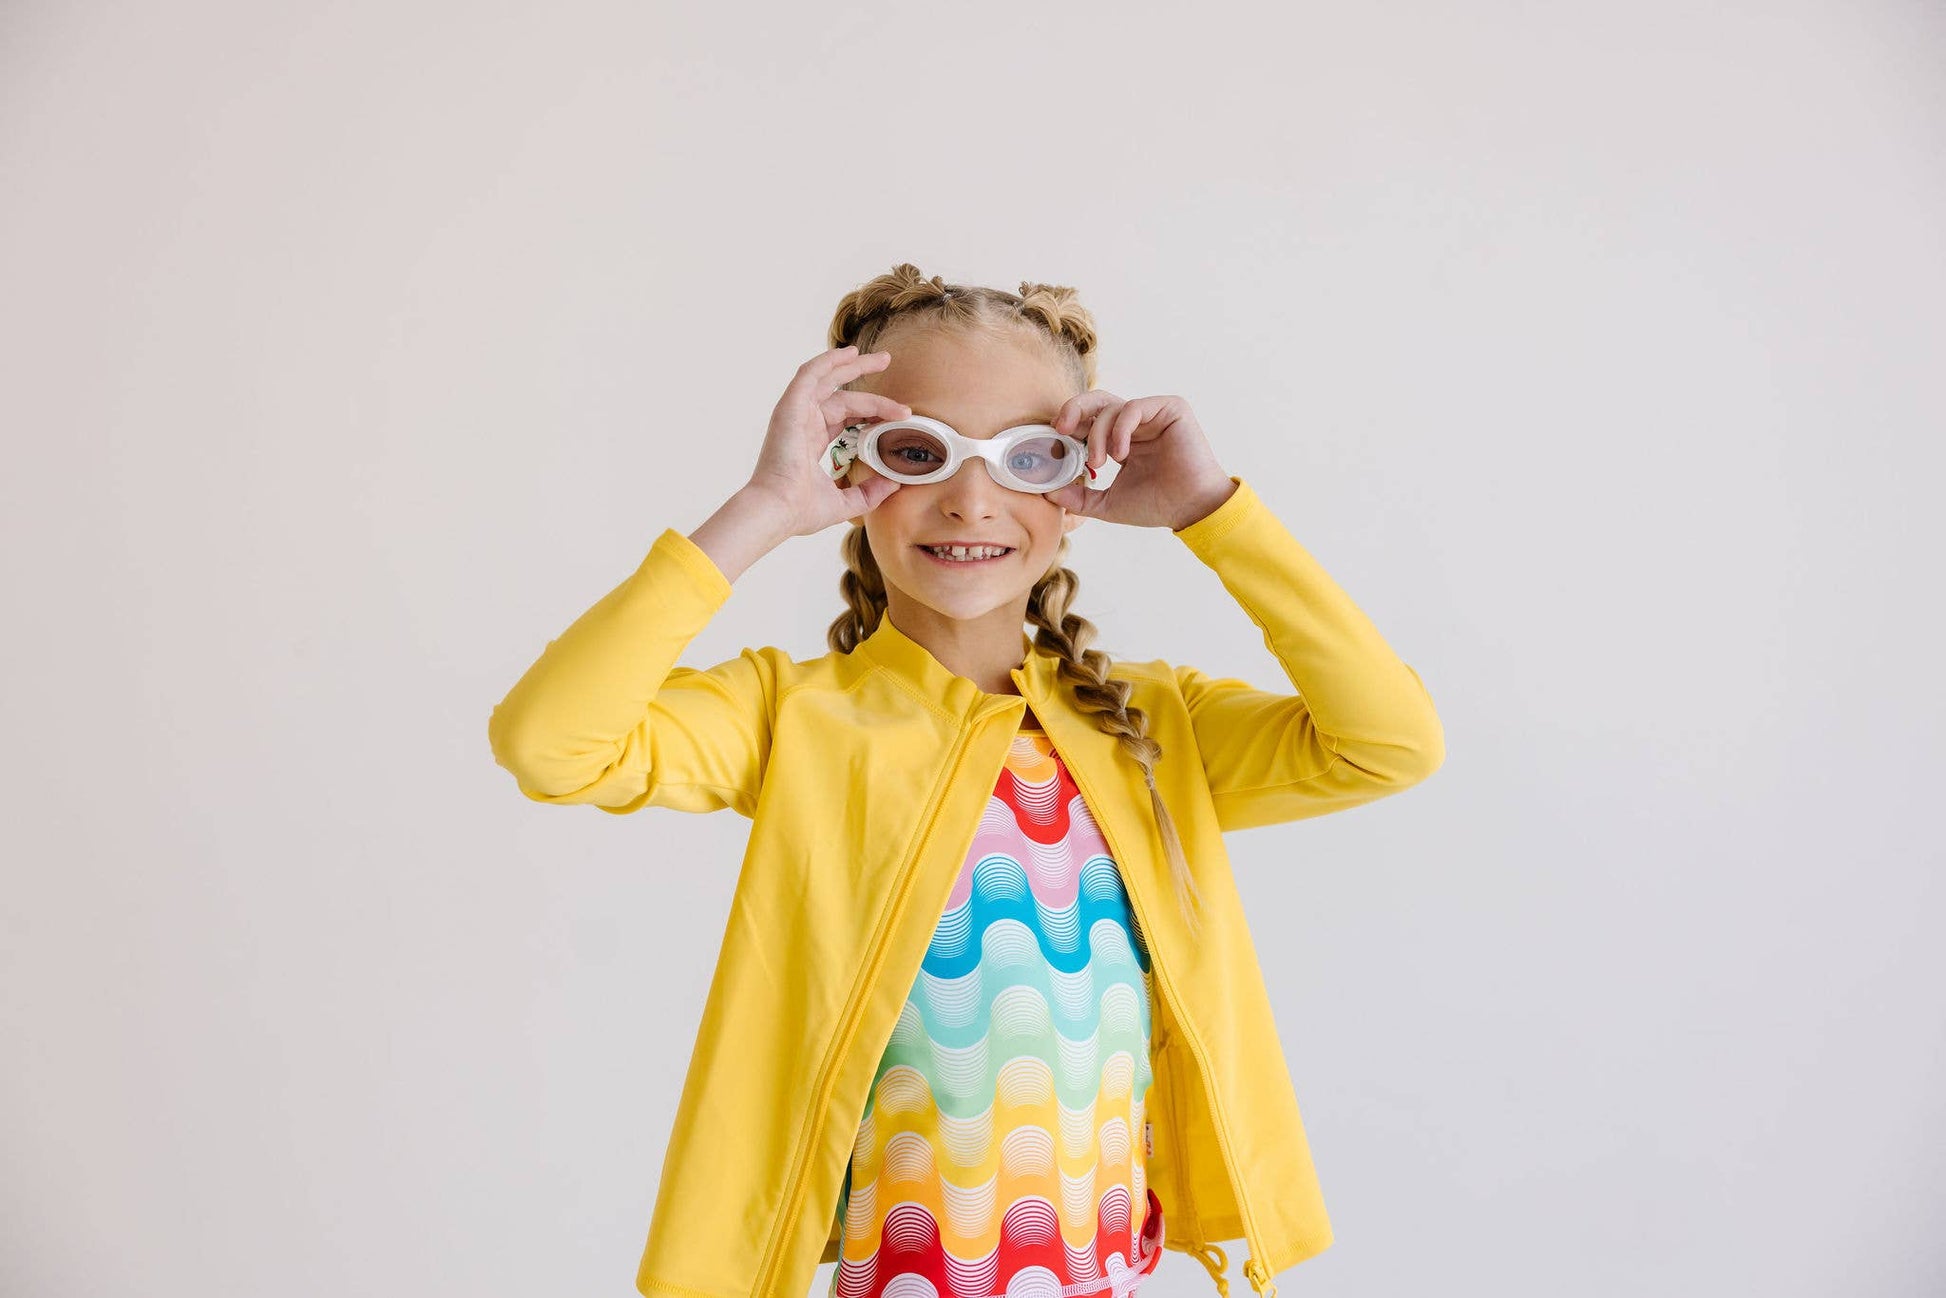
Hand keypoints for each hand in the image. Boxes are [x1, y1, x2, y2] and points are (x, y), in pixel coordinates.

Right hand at [743, 345, 912, 537]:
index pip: (845, 416)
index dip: (871, 410)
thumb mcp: (845, 502)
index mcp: (811, 442)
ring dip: (852, 364)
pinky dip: (828, 362)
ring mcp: (796, 413)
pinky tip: (849, 354)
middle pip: (839, 392)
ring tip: (880, 357)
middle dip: (864, 375)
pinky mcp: (791, 407)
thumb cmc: (800, 511)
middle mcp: (803, 423)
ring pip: (827, 378)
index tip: (900, 414)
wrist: (778, 510)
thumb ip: (870, 492)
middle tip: (887, 362)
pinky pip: (810, 375)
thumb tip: (894, 483)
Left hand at [1041, 392, 1235, 528]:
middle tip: (1061, 429)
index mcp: (1121, 440)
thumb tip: (1048, 492)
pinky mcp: (1170, 408)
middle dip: (1073, 410)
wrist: (1191, 509)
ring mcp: (1153, 415)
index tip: (1054, 440)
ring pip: (1111, 407)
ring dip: (1097, 434)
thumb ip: (1078, 497)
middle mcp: (1135, 424)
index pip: (1088, 420)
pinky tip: (1121, 454)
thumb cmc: (1156, 505)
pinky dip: (1120, 429)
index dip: (1069, 425)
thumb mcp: (1107, 503)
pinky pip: (1133, 407)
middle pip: (1096, 401)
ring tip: (1100, 462)